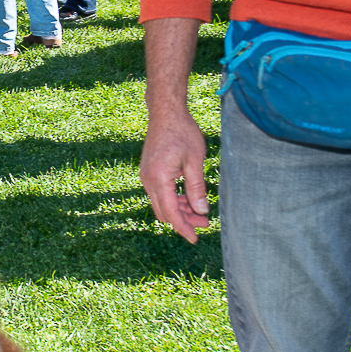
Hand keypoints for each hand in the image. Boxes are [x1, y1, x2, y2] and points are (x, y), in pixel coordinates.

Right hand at [140, 105, 210, 241]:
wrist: (166, 113)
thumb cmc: (182, 132)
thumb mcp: (195, 161)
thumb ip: (197, 188)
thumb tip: (202, 211)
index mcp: (159, 179)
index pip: (171, 212)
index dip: (183, 227)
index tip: (195, 238)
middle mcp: (148, 180)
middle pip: (164, 211)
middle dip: (183, 221)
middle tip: (204, 224)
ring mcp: (146, 176)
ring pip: (162, 203)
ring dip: (179, 210)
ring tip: (200, 212)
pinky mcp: (148, 172)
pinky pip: (159, 193)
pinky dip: (173, 199)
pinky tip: (188, 199)